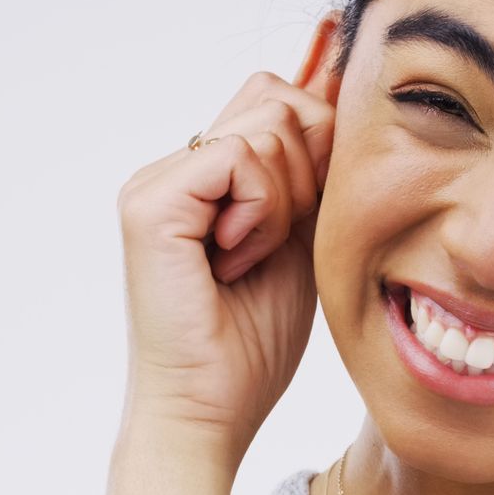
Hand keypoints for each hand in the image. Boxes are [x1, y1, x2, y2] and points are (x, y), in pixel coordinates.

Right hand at [115, 14, 340, 444]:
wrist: (209, 412)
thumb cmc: (253, 343)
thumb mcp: (305, 237)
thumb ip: (316, 170)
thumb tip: (343, 82)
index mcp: (206, 175)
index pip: (279, 99)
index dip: (318, 144)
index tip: (309, 213)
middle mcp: (174, 167)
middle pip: (277, 97)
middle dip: (307, 172)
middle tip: (275, 243)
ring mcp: (156, 181)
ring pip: (267, 126)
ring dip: (283, 203)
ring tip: (247, 260)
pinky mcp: (150, 202)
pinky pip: (240, 157)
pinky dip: (261, 213)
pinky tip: (234, 260)